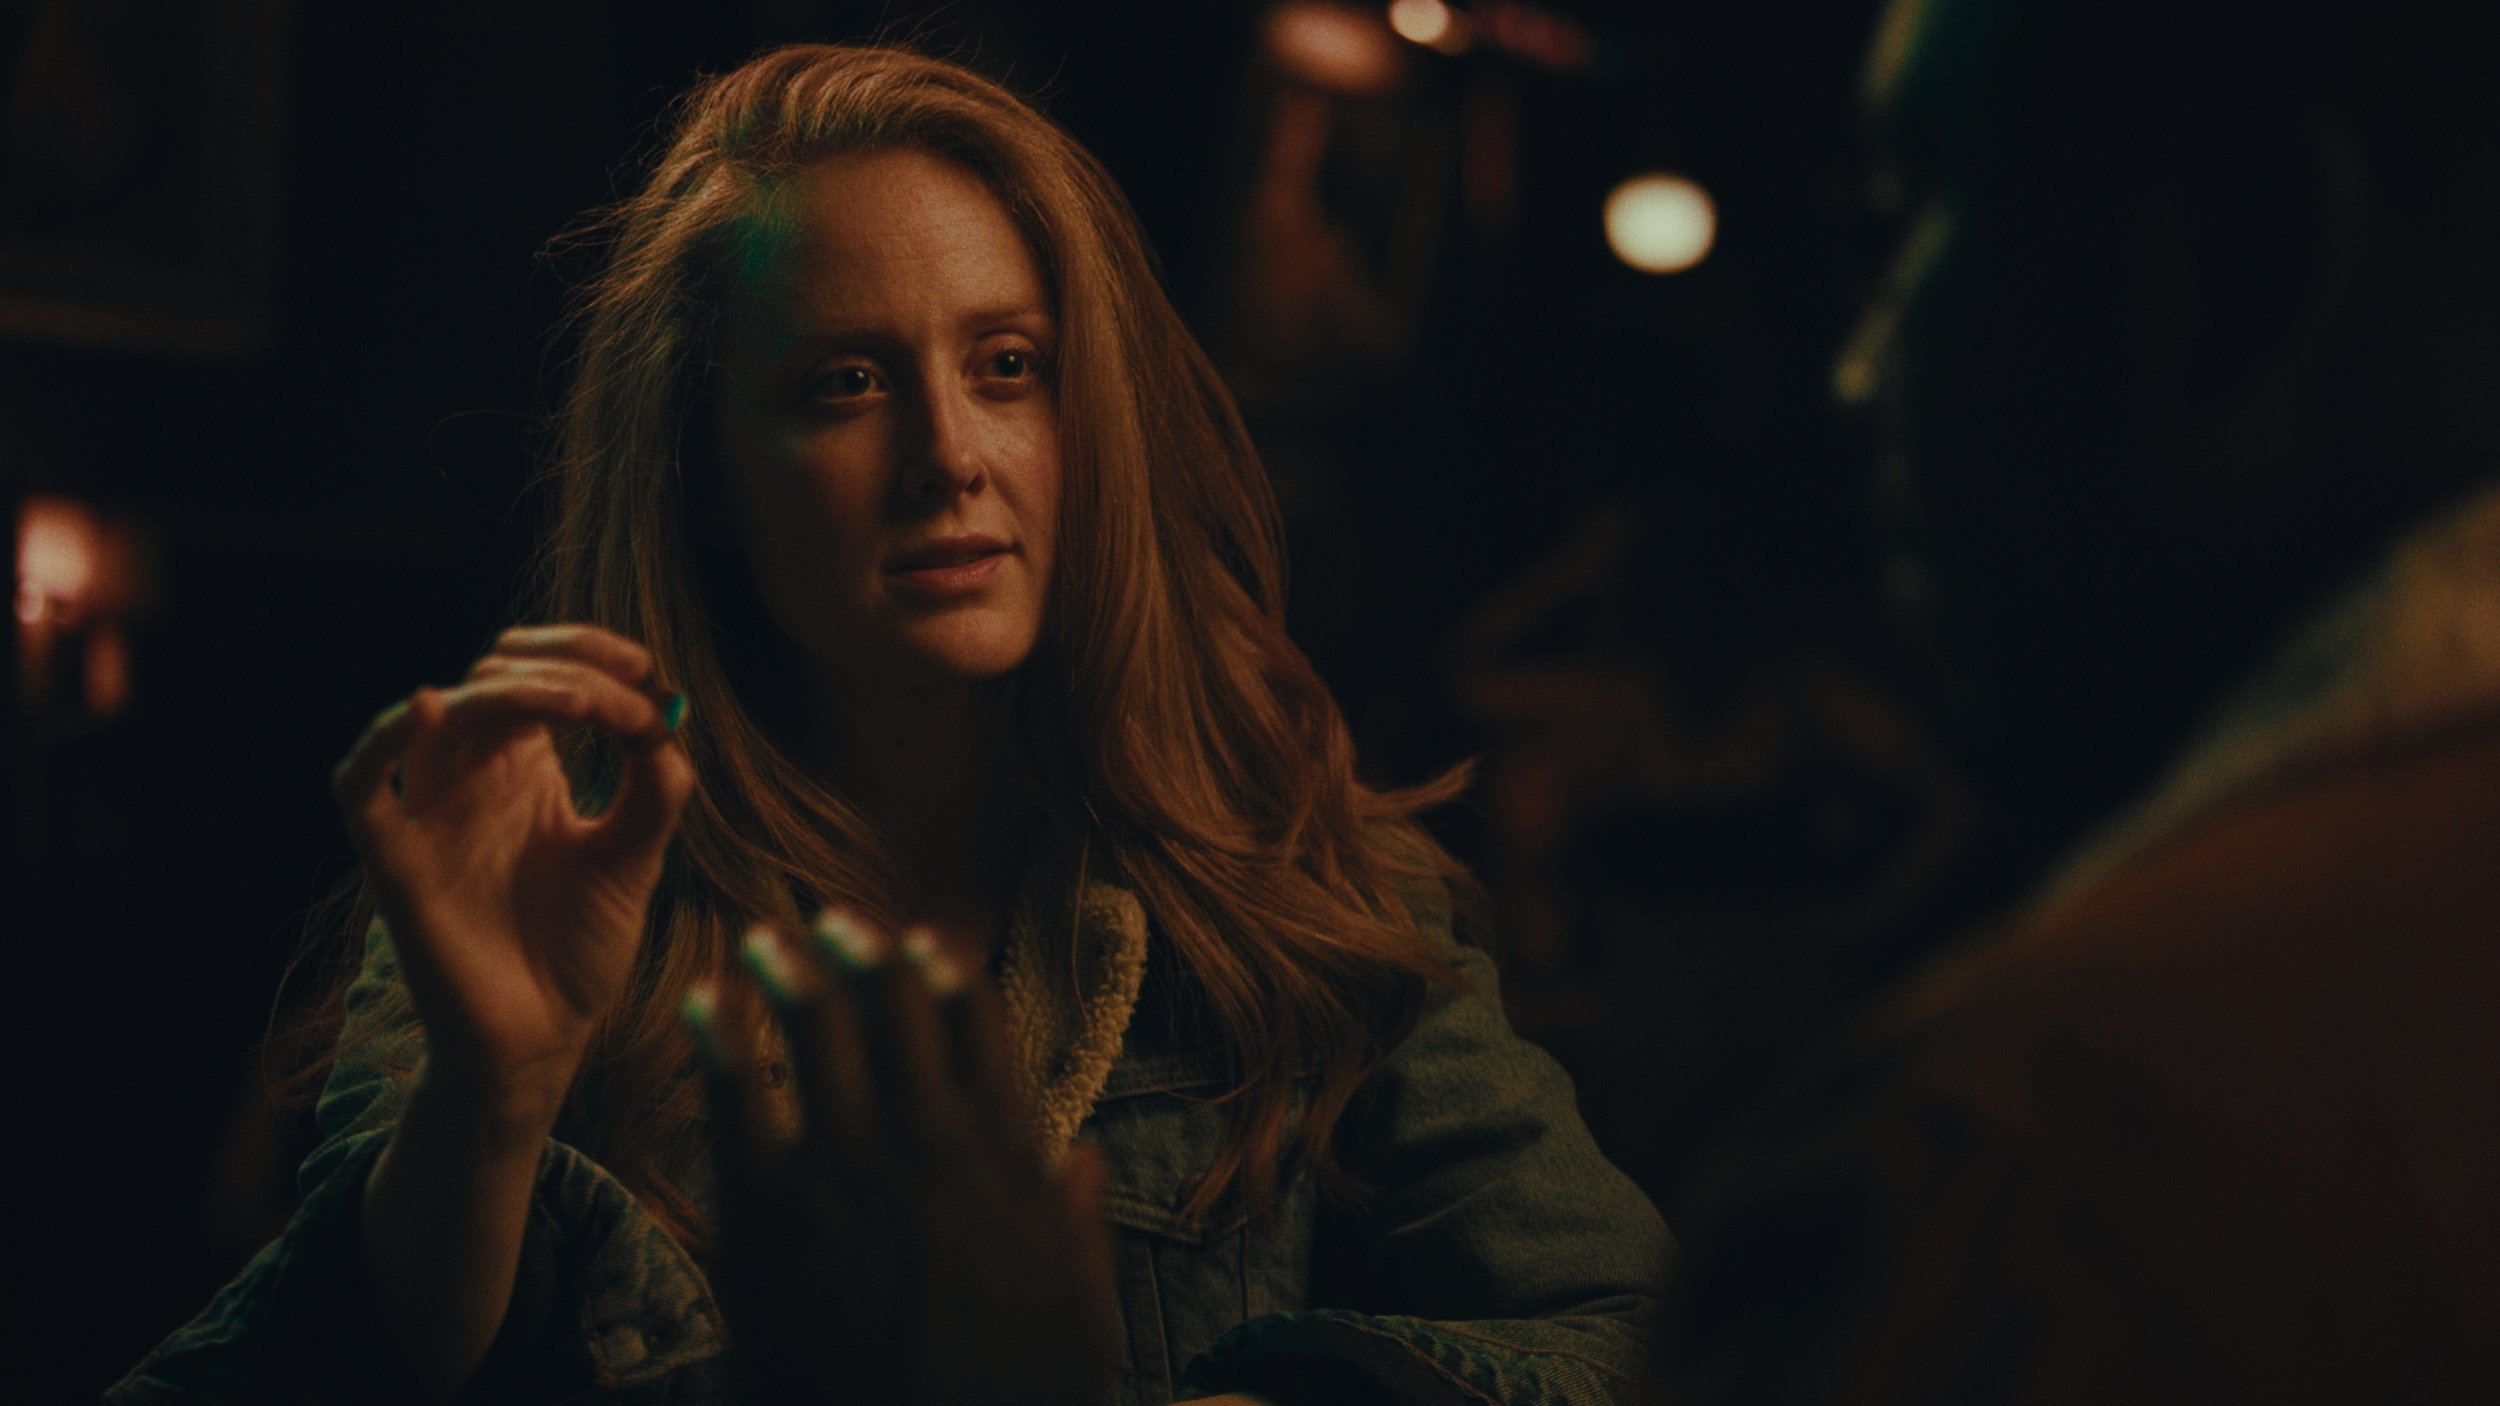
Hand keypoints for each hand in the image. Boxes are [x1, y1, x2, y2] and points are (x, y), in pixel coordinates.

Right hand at [333, 624, 693, 1123]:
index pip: (539, 671)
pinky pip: (360, 787)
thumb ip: (654, 789)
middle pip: (492, 676)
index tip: (645, 668)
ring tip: (573, 704)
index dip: (587, 651)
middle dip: (564, 669)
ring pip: (437, 714)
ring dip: (505, 692)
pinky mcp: (396, 861)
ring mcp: (430, 814)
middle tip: (622, 702)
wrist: (544, 1037)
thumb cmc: (580, 947)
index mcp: (524, 767)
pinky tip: (425, 709)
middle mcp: (472, 777)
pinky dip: (381, 742)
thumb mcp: (635, 857)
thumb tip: (663, 714)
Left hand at [694, 915, 1119, 1405]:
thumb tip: (1081, 1160)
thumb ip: (1076, 1221)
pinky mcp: (765, 1209)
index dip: (948, 977)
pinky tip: (704, 1003)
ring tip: (769, 941)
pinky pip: (737, 1099)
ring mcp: (842, 1167)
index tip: (925, 945)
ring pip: (816, 1034)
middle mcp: (925, 1139)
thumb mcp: (1078, 1305)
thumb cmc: (1008, 1389)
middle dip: (863, 957)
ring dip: (790, 975)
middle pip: (894, 1014)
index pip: (978, 1032)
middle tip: (836, 921)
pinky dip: (720, 1041)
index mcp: (1002, 1154)